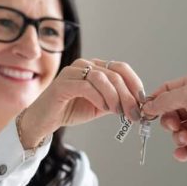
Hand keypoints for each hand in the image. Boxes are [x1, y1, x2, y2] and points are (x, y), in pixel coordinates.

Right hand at [19, 58, 144, 148]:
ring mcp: (72, 72)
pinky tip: (103, 108)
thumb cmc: (71, 110)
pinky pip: (86, 86)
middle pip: (115, 74)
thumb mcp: (101, 106)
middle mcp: (84, 65)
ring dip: (115, 97)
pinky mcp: (62, 83)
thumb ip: (117, 102)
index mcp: (95, 67)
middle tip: (134, 113)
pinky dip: (99, 98)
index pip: (121, 68)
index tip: (142, 102)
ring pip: (102, 78)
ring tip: (118, 112)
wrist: (44, 120)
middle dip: (128, 95)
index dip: (135, 84)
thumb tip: (138, 106)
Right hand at [142, 71, 186, 168]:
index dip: (156, 101)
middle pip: (173, 112)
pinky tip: (181, 154)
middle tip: (174, 126)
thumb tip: (150, 105)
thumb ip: (166, 100)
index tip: (146, 113)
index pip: (169, 90)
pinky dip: (185, 151)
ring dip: (179, 137)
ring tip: (185, 139)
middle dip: (170, 122)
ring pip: (182, 131)